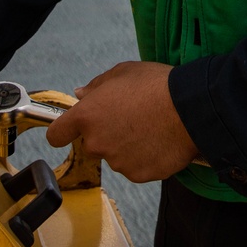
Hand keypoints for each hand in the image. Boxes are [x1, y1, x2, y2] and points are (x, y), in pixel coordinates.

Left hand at [44, 61, 199, 181]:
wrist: (189, 109)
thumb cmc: (156, 85)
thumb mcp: (123, 72)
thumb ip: (97, 85)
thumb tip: (81, 94)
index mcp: (88, 115)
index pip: (57, 134)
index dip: (62, 131)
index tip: (69, 130)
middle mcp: (97, 142)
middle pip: (92, 143)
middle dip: (105, 133)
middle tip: (128, 117)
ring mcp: (117, 162)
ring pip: (115, 155)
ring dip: (125, 145)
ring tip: (148, 126)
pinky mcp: (137, 175)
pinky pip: (134, 166)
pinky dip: (143, 157)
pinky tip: (157, 140)